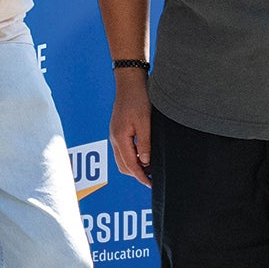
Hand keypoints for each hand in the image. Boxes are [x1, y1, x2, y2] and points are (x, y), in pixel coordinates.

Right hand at [108, 71, 152, 186]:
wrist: (129, 83)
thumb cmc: (138, 100)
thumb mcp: (145, 122)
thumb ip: (145, 144)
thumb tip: (146, 163)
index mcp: (120, 138)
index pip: (130, 165)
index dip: (141, 177)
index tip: (152, 185)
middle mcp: (115, 138)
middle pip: (124, 166)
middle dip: (137, 174)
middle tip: (153, 178)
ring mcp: (115, 134)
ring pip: (122, 159)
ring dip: (134, 166)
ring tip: (151, 168)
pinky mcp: (118, 130)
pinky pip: (123, 150)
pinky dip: (132, 157)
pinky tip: (144, 155)